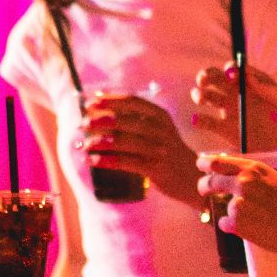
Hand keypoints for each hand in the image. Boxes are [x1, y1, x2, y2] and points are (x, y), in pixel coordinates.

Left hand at [78, 93, 200, 204]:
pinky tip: (93, 160)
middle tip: (83, 123)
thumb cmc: (168, 151)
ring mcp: (159, 150)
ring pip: (124, 142)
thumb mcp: (160, 129)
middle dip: (101, 121)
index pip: (133, 102)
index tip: (91, 102)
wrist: (193, 177)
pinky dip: (106, 161)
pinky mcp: (156, 169)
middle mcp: (161, 130)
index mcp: (161, 116)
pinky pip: (126, 163)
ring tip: (84, 144)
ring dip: (100, 142)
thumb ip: (137, 119)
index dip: (110, 100)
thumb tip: (102, 109)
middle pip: (125, 121)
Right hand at [190, 64, 276, 152]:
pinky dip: (200, 120)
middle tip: (204, 80)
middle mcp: (240, 95)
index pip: (236, 70)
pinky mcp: (226, 131)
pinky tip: (198, 119)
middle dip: (207, 76)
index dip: (229, 69)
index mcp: (253, 83)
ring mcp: (232, 112)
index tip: (230, 74)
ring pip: (208, 97)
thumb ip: (267, 88)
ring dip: (200, 94)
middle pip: (216, 80)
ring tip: (202, 98)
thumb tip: (246, 75)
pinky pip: (208, 123)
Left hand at [196, 152, 276, 264]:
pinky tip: (245, 228)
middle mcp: (243, 182)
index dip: (205, 163)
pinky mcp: (236, 224)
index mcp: (254, 168)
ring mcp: (238, 204)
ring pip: (221, 206)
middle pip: (210, 181)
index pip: (218, 161)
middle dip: (204, 186)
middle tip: (204, 189)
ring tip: (247, 218)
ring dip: (228, 211)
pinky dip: (230, 226)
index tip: (202, 165)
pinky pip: (224, 223)